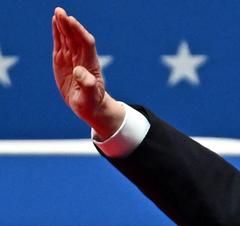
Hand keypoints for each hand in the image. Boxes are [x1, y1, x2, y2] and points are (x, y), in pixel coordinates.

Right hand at [52, 7, 123, 138]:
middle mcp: (82, 59)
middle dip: (69, 25)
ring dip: (63, 25)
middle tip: (61, 12)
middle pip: (76, 38)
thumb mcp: (90, 97)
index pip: (86, 44)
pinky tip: (55, 21)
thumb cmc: (91, 103)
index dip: (80, 32)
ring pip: (68, 38)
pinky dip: (58, 33)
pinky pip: (60, 44)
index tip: (72, 22)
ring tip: (58, 12)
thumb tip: (79, 70)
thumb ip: (87, 84)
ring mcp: (72, 58)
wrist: (89, 106)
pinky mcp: (63, 60)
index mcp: (91, 66)